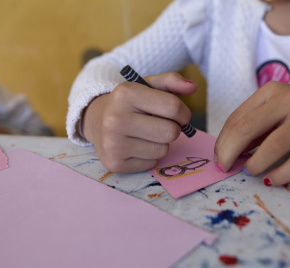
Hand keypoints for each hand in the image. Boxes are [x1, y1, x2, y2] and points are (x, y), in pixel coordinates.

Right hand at [82, 72, 196, 172]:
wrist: (97, 120)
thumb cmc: (130, 103)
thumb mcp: (148, 85)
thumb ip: (172, 81)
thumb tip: (192, 87)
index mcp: (125, 94)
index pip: (173, 107)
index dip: (183, 112)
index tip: (178, 114)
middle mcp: (115, 119)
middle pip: (171, 132)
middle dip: (172, 129)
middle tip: (160, 124)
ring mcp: (113, 144)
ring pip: (163, 150)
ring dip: (161, 143)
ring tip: (146, 134)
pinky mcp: (115, 163)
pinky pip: (152, 163)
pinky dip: (150, 156)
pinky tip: (136, 145)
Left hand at [214, 82, 289, 185]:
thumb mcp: (277, 110)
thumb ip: (255, 128)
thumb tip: (228, 153)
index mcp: (271, 91)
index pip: (237, 118)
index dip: (222, 142)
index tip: (219, 159)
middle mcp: (289, 99)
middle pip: (248, 128)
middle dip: (229, 152)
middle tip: (226, 168)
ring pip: (274, 145)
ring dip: (256, 164)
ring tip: (250, 172)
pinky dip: (282, 174)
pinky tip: (272, 180)